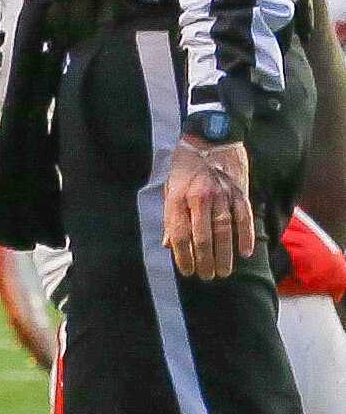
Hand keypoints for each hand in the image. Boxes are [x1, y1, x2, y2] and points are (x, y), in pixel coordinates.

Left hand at [164, 134, 257, 279]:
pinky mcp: (240, 192)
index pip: (180, 235)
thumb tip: (168, 245)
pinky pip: (244, 218)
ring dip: (224, 255)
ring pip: (224, 232)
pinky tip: (245, 253)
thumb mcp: (170, 187)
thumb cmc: (186, 165)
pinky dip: (245, 237)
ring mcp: (222, 195)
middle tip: (207, 276)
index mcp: (178, 198)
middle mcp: (199, 198)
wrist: (212, 136)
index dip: (183, 256)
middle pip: (202, 238)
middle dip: (205, 261)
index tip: (187, 271)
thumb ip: (170, 217)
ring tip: (223, 272)